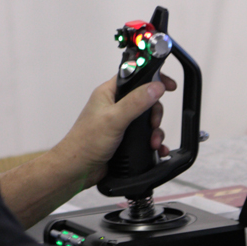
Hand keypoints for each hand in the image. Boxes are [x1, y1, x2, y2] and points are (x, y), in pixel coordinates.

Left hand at [56, 74, 177, 188]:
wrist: (78, 169)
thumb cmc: (85, 143)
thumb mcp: (114, 119)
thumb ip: (136, 102)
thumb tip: (156, 87)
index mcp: (109, 93)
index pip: (135, 76)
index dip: (153, 77)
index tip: (168, 84)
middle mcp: (115, 105)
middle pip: (146, 100)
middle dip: (155, 113)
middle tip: (154, 123)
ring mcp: (120, 122)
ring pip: (147, 119)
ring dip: (155, 131)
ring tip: (153, 141)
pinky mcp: (124, 137)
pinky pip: (145, 135)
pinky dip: (153, 141)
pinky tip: (156, 149)